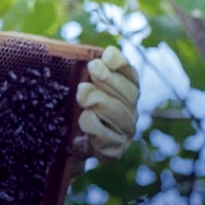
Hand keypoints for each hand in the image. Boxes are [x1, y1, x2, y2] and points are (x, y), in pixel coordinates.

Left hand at [76, 46, 138, 161]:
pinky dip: (90, 124)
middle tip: (92, 68)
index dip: (120, 63)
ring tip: (82, 96)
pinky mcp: (115, 149)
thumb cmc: (78, 106)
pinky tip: (83, 120)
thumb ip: (90, 69)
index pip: (130, 74)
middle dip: (108, 78)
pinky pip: (104, 133)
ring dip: (97, 100)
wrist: (73, 143)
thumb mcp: (82, 84)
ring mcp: (125, 131)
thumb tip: (98, 56)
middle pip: (127, 92)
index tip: (106, 55)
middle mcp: (131, 110)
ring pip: (117, 111)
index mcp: (126, 91)